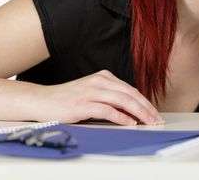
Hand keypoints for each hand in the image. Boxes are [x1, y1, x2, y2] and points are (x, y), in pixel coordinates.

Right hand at [37, 70, 163, 125]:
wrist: (42, 100)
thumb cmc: (68, 99)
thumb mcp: (93, 92)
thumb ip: (111, 97)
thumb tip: (132, 109)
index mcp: (104, 77)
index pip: (131, 90)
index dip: (145, 102)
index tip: (155, 113)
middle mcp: (100, 81)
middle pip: (130, 94)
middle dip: (146, 108)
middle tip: (156, 119)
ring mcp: (91, 91)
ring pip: (122, 101)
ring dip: (138, 113)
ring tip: (148, 122)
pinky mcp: (83, 104)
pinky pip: (107, 110)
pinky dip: (121, 117)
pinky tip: (129, 123)